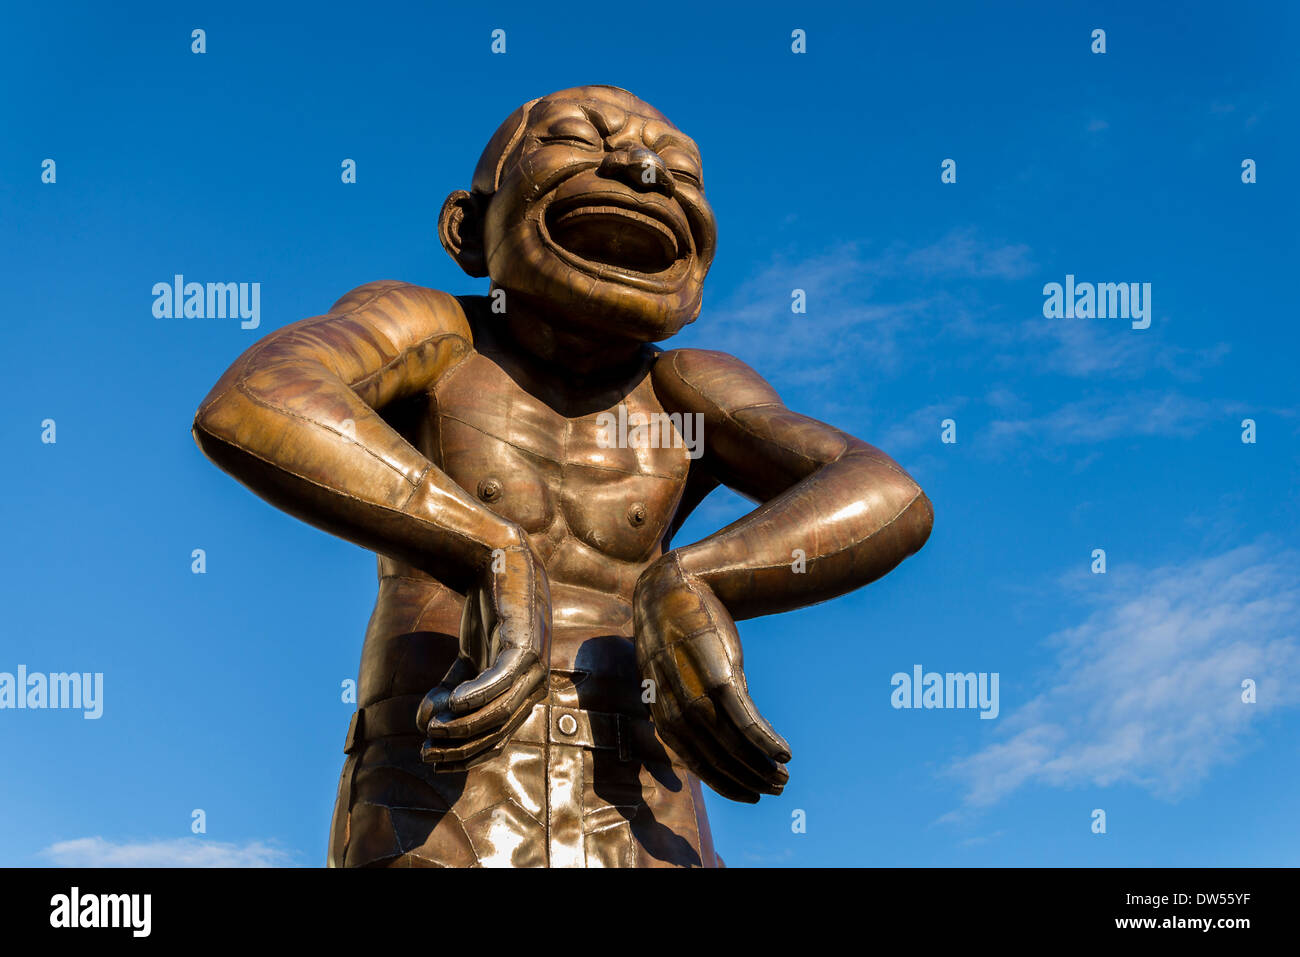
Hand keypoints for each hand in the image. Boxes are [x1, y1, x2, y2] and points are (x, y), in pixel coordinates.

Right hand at [417, 540, 550, 767]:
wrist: (497, 562)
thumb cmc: (487, 613)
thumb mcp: (467, 659)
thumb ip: (450, 692)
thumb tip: (424, 726)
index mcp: (525, 693)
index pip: (498, 740)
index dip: (464, 757)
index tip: (432, 760)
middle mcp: (536, 685)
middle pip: (498, 732)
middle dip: (460, 748)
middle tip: (427, 751)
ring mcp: (535, 665)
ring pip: (501, 712)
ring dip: (464, 727)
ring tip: (433, 729)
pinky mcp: (525, 645)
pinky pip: (502, 680)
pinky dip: (477, 696)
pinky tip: (452, 703)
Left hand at [632, 553, 789, 801]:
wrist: (676, 589)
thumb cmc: (679, 637)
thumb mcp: (674, 679)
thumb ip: (687, 711)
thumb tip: (713, 739)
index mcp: (664, 717)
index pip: (699, 764)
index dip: (728, 785)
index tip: (752, 795)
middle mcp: (677, 712)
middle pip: (721, 759)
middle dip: (751, 779)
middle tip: (778, 787)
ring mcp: (697, 695)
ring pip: (735, 745)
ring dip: (763, 765)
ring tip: (784, 773)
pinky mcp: (720, 676)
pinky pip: (746, 719)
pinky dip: (765, 741)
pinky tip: (784, 752)